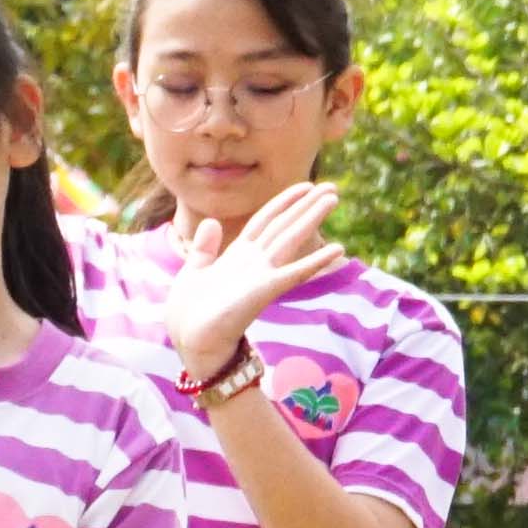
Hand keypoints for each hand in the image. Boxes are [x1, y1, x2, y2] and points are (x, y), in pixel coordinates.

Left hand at [156, 179, 343, 380]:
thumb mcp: (193, 271)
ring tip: (333, 199)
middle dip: (306, 206)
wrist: (191, 341)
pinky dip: (315, 261)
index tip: (304, 187)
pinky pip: (294, 273)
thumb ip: (205, 247)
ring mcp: (262, 275)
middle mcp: (255, 262)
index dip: (283, 202)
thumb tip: (213, 222)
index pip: (265, 221)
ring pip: (291, 239)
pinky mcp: (264, 291)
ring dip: (312, 219)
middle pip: (284, 225)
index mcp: (238, 255)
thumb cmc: (190, 313)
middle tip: (332, 188)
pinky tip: (337, 249)